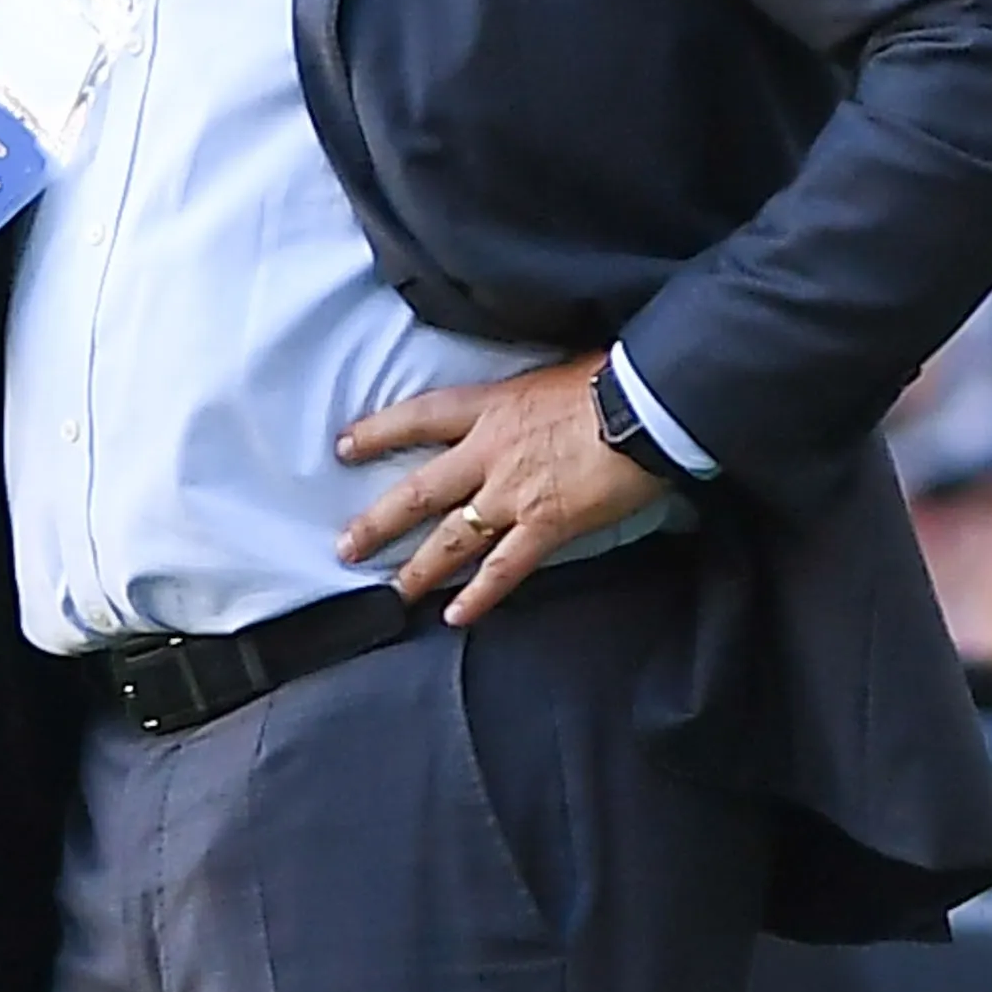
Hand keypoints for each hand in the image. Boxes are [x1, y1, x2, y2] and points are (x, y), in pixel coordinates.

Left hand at [335, 360, 664, 626]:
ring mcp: (514, 494)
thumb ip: (521, 400)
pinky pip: (503, 569)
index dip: (379, 431)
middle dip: (379, 521)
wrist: (647, 406)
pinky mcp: (547, 526)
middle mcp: (489, 453)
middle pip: (420, 490)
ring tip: (393, 592)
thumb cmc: (610, 379)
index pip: (420, 417)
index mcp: (491, 408)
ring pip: (452, 538)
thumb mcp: (549, 375)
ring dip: (419, 569)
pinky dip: (479, 596)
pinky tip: (456, 616)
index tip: (344, 446)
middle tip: (347, 547)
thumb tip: (522, 406)